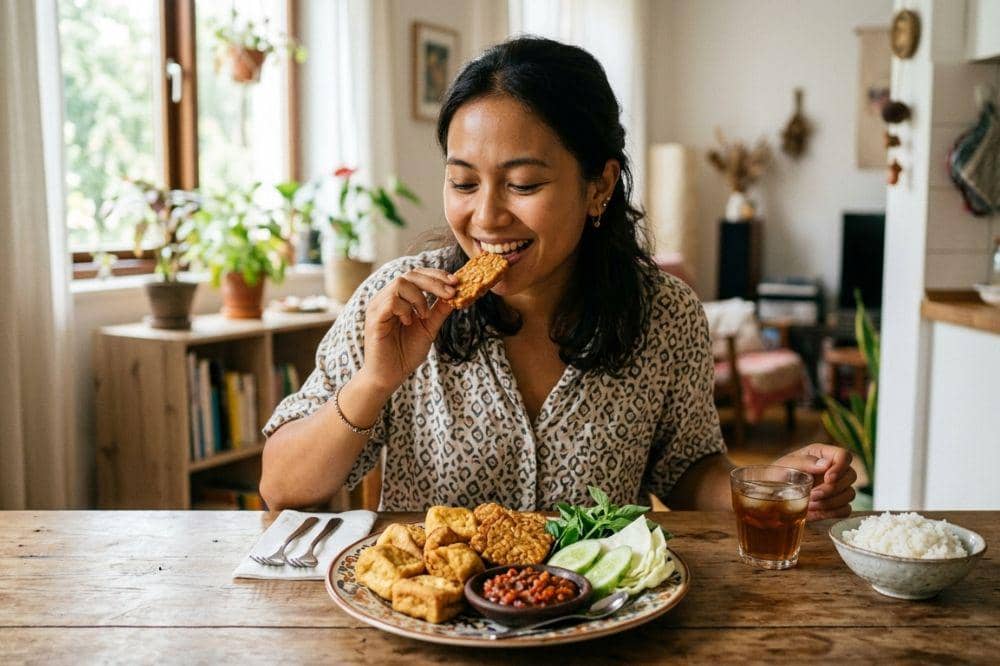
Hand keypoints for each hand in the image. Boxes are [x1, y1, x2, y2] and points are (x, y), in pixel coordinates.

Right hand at [361, 268, 456, 392]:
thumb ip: (439, 310)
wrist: (390, 376)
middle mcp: (386, 298)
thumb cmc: (406, 353)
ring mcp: (378, 306)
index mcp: (399, 298)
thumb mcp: (429, 328)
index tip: (455, 282)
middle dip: (434, 282)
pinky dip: (406, 308)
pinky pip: (391, 300)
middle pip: (410, 274)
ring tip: (424, 316)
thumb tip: (456, 294)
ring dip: (419, 298)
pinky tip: (409, 322)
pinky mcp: (374, 318)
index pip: (416, 275)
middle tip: (451, 292)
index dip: (436, 275)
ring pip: (400, 283)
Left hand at [774, 444, 856, 520]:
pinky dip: (832, 512)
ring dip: (830, 502)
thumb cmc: (778, 474)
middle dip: (833, 489)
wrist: (772, 494)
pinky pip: (845, 510)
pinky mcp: (836, 504)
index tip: (828, 478)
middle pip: (851, 476)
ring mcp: (837, 487)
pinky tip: (815, 511)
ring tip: (810, 504)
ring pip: (850, 494)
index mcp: (822, 454)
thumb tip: (826, 464)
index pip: (844, 455)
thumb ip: (805, 462)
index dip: (840, 467)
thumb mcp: (786, 465)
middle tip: (813, 495)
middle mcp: (833, 469)